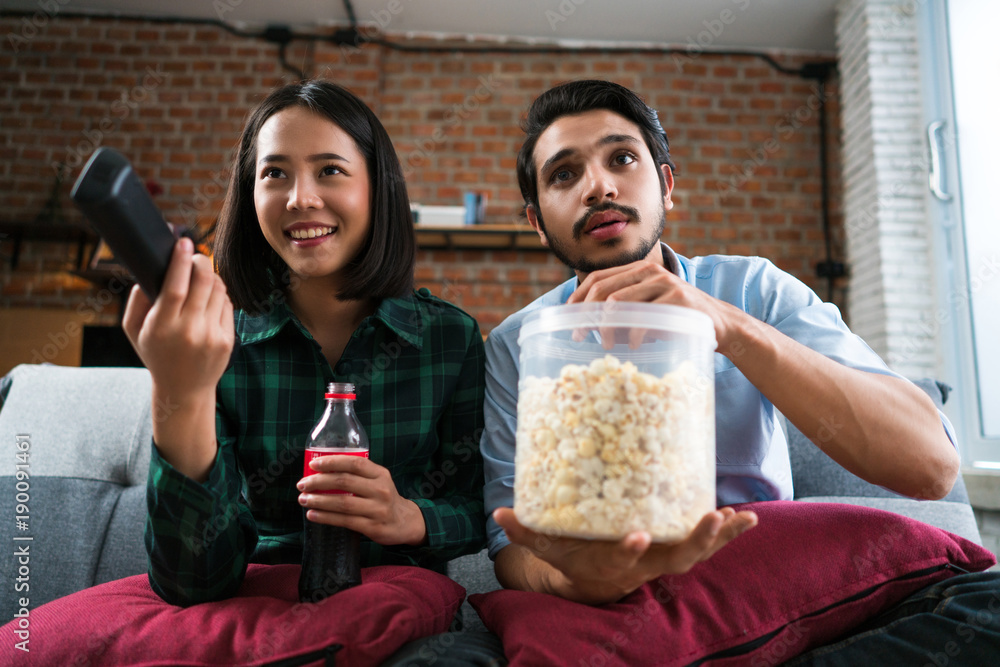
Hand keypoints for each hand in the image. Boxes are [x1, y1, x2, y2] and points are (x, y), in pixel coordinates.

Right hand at [122, 237, 234, 396]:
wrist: (183, 389)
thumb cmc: (156, 355)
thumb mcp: (135, 331)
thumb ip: (136, 301)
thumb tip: (149, 273)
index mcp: (162, 327)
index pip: (175, 287)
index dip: (180, 261)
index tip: (183, 242)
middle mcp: (189, 331)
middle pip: (202, 282)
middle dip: (200, 261)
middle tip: (194, 254)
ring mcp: (211, 336)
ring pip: (218, 290)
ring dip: (210, 277)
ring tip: (200, 277)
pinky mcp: (227, 340)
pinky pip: (227, 305)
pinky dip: (219, 295)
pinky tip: (209, 298)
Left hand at [297, 454, 426, 546]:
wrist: (404, 522)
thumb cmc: (384, 498)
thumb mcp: (378, 481)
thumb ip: (358, 476)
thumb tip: (322, 473)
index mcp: (380, 474)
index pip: (354, 463)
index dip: (332, 462)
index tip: (313, 464)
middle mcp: (380, 490)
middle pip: (344, 482)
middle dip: (319, 482)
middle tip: (302, 484)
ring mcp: (377, 509)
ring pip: (342, 503)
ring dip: (319, 501)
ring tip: (303, 500)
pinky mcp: (373, 527)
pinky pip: (345, 521)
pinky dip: (326, 517)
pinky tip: (312, 514)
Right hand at [494, 506, 756, 604]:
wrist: (595, 586)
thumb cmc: (571, 561)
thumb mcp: (548, 549)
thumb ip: (527, 531)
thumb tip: (499, 512)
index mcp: (612, 564)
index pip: (623, 558)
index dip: (630, 550)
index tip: (637, 535)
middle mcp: (643, 566)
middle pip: (675, 559)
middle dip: (696, 541)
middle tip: (713, 519)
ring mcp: (662, 561)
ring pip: (698, 553)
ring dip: (722, 538)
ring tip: (744, 518)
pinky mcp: (674, 551)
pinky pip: (704, 546)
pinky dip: (726, 534)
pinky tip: (745, 518)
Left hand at [566, 260, 750, 357]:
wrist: (718, 323)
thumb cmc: (674, 319)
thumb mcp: (645, 308)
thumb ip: (620, 310)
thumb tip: (582, 324)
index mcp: (637, 270)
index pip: (597, 277)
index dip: (577, 297)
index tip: (566, 317)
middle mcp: (649, 271)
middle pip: (602, 288)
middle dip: (585, 314)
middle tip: (579, 336)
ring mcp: (664, 283)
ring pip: (617, 302)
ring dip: (606, 328)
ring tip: (607, 345)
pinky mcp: (677, 299)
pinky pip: (642, 318)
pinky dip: (633, 336)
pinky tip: (633, 346)